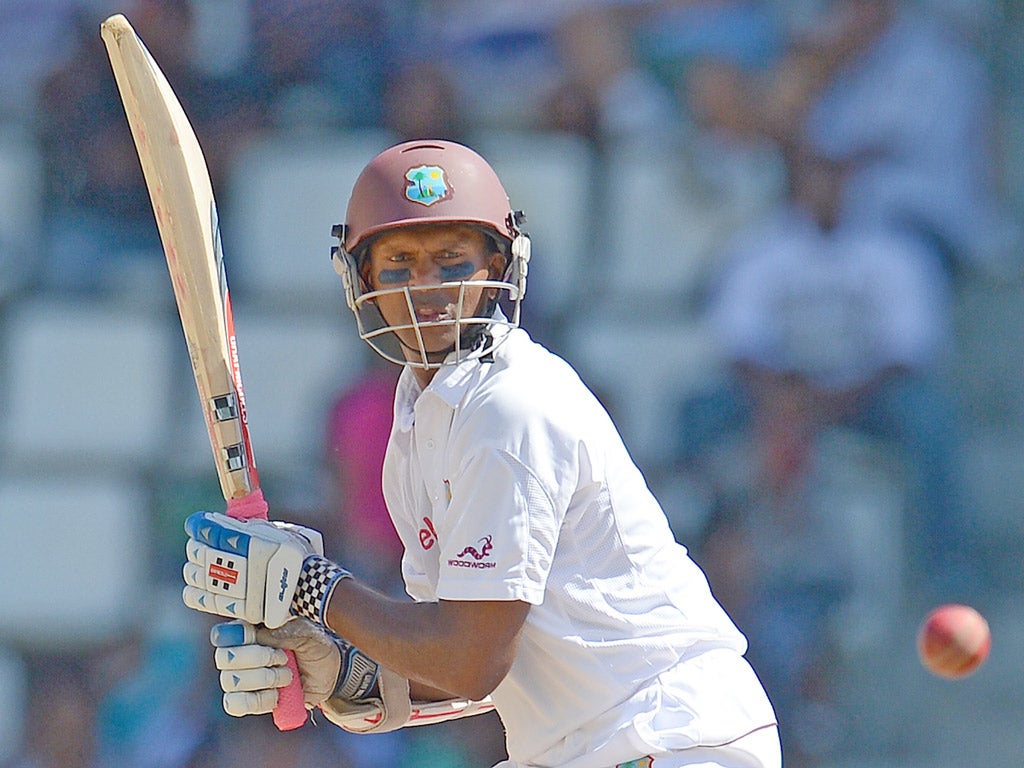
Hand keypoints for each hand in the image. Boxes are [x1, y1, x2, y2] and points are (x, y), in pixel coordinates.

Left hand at [182, 511, 325, 626]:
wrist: (314, 587)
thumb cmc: (296, 555)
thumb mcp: (281, 531)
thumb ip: (256, 527)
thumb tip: (228, 523)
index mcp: (259, 544)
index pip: (220, 534)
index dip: (202, 527)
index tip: (195, 523)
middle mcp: (252, 567)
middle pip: (210, 556)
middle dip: (197, 549)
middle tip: (194, 546)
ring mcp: (248, 590)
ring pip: (208, 579)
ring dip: (195, 572)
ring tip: (193, 567)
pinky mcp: (245, 609)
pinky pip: (214, 602)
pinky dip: (198, 595)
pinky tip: (191, 589)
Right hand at [211, 619, 380, 716]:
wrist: (328, 673)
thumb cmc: (313, 646)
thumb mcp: (307, 632)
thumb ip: (284, 630)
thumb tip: (261, 634)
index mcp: (248, 630)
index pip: (223, 634)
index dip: (239, 637)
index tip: (260, 638)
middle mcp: (237, 653)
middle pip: (225, 658)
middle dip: (258, 658)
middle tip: (283, 657)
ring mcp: (239, 679)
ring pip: (231, 682)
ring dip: (264, 679)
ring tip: (287, 676)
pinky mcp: (247, 701)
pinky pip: (236, 704)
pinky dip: (260, 700)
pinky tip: (277, 695)